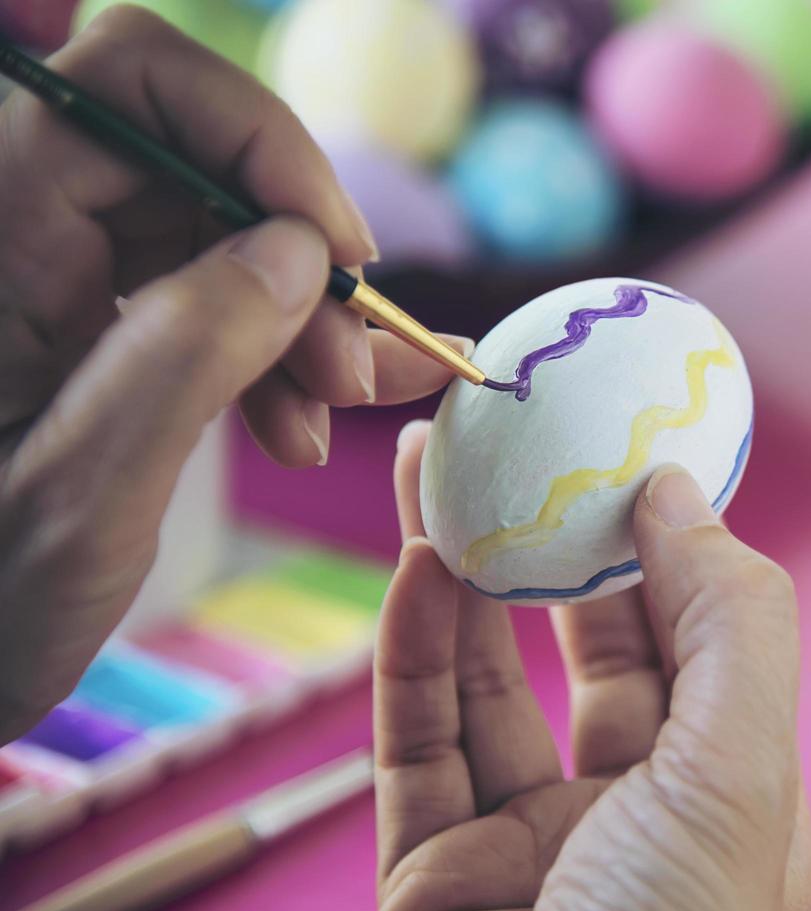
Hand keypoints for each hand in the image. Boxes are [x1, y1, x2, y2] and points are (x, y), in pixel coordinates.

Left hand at [0, 9, 469, 739]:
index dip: (256, 137)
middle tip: (346, 378)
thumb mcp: (82, 496)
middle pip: (193, 163)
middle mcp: (20, 238)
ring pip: (215, 237)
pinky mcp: (89, 335)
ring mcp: (55, 285)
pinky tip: (315, 419)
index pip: (133, 82)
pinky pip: (205, 304)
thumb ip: (186, 356)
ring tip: (319, 428)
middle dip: (292, 259)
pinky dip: (273, 355)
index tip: (342, 251)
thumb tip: (297, 252)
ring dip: (294, 323)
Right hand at [359, 421, 810, 910]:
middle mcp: (636, 826)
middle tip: (520, 449)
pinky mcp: (432, 881)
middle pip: (594, 653)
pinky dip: (414, 657)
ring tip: (438, 477)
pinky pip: (421, 746)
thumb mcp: (738, 783)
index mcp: (733, 807)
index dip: (669, 545)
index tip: (626, 451)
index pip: (704, 644)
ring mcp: (530, 853)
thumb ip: (731, 628)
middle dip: (556, 549)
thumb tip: (686, 500)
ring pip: (492, 688)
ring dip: (466, 580)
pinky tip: (416, 573)